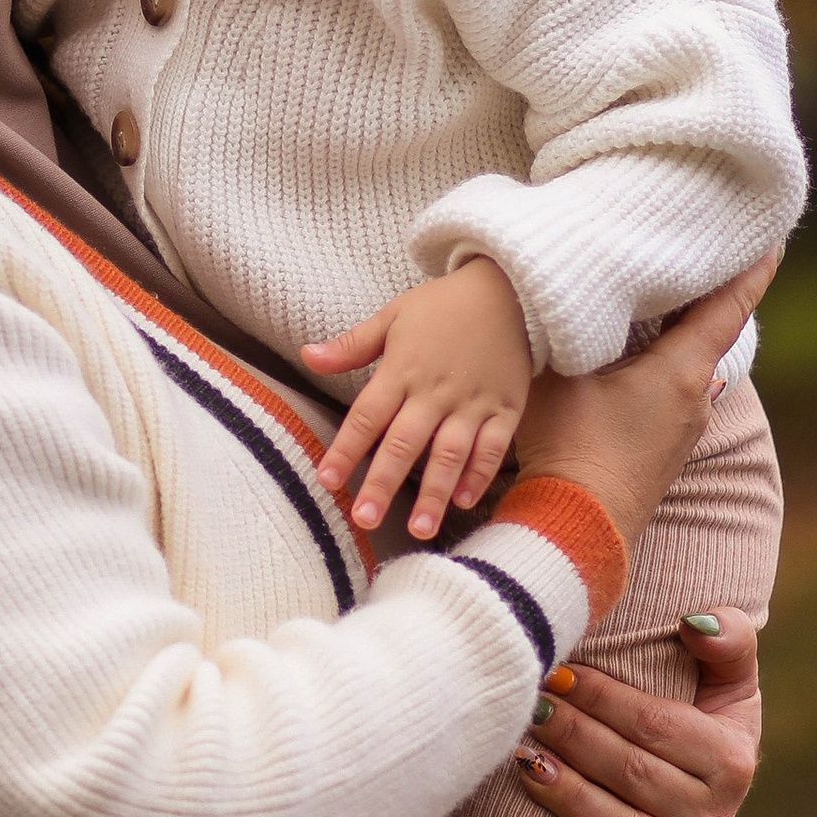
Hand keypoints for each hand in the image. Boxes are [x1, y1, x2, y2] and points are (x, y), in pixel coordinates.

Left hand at [305, 257, 533, 541]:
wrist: (510, 287)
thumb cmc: (443, 305)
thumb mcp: (393, 316)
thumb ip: (352, 345)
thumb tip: (306, 356)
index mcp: (403, 370)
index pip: (367, 416)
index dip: (346, 449)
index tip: (326, 479)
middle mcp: (436, 391)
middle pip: (405, 443)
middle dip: (384, 483)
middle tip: (364, 520)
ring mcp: (473, 402)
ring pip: (450, 453)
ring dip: (434, 492)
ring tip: (419, 529)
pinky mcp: (505, 408)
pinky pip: (493, 446)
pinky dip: (480, 473)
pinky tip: (464, 501)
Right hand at [510, 256, 776, 553]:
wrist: (577, 532)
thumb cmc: (572, 446)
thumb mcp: (562, 371)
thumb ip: (566, 326)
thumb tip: (562, 292)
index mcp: (682, 369)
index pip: (728, 307)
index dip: (751, 270)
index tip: (772, 238)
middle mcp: (696, 398)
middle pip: (708, 331)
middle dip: (703, 293)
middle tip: (697, 251)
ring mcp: (682, 430)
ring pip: (687, 364)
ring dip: (676, 333)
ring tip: (656, 300)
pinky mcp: (663, 452)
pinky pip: (670, 392)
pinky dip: (660, 365)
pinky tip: (630, 360)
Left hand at [510, 609, 763, 816]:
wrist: (710, 792)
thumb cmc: (707, 719)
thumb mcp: (732, 681)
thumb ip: (730, 640)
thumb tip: (696, 624)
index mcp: (731, 758)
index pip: (655, 725)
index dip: (601, 697)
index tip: (556, 672)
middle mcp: (714, 814)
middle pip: (632, 774)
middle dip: (573, 737)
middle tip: (528, 709)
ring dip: (570, 799)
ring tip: (524, 764)